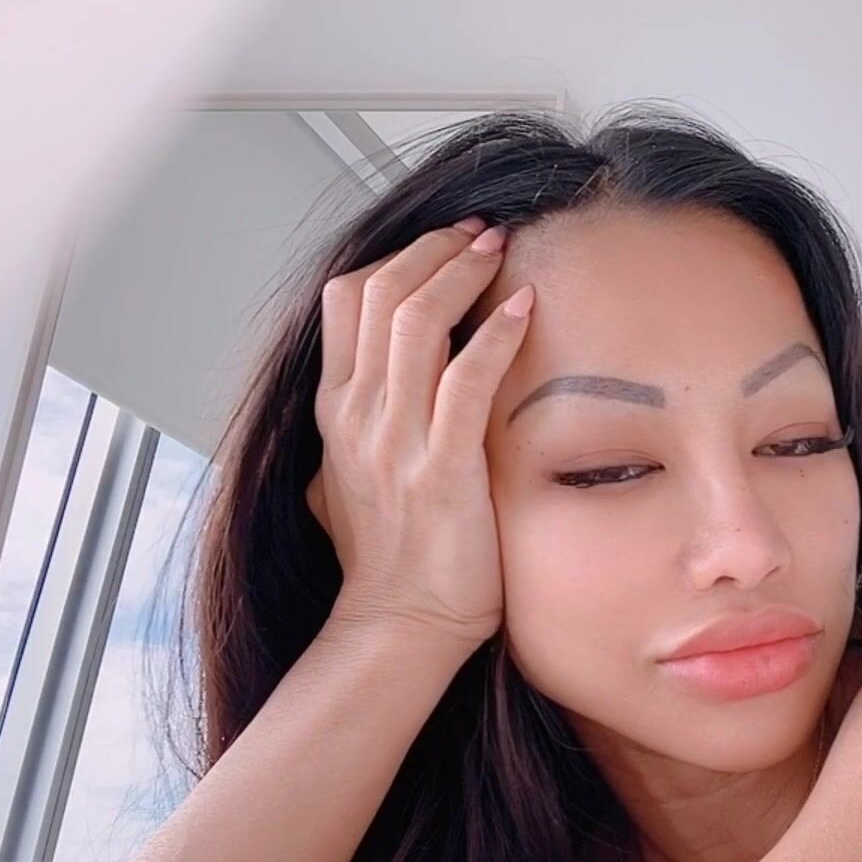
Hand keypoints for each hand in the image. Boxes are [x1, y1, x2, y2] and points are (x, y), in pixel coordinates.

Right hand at [304, 216, 531, 647]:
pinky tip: (524, 310)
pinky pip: (465, 381)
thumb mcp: (347, 483)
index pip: (347, 300)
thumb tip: (362, 409)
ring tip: (501, 252)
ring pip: (417, 321)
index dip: (398, 258)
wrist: (398, 627)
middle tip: (481, 235)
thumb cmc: (388, 563)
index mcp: (337, 411)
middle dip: (435, 250)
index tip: (446, 246)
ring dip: (463, 274)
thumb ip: (354, 436)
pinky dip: (495, 336)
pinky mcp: (442, 469)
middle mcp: (358, 415)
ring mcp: (396, 441)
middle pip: (382, 293)